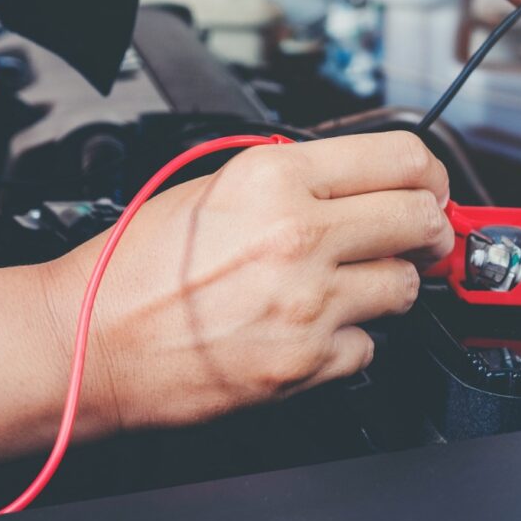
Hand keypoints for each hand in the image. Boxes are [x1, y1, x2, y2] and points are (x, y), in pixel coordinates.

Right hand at [44, 131, 453, 430]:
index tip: (431, 188)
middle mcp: (299, 234)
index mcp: (275, 177)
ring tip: (345, 287)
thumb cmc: (137, 268)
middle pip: (421, 220)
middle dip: (428, 230)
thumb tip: (359, 180)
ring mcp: (308, 302)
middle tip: (419, 237)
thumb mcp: (214, 186)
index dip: (429, 175)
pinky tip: (310, 330)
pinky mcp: (307, 362)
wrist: (89, 343)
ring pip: (406, 288)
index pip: (403, 158)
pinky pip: (369, 347)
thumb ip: (293, 177)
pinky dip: (350, 341)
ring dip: (388, 287)